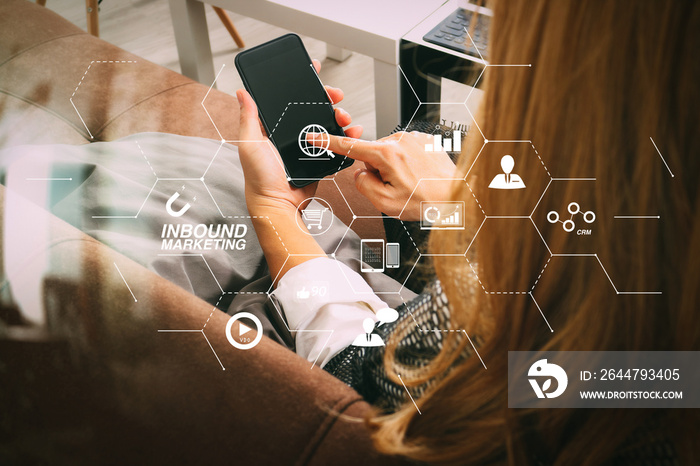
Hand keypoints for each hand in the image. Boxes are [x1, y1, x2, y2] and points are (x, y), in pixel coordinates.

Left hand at [236, 59, 361, 214]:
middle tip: (335, 95)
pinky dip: (347, 136)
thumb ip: (248, 118)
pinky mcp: (320, 157)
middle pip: (314, 106)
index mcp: (274, 126)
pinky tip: (352, 132)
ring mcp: (308, 145)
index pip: (289, 97)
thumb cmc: (259, 178)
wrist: (279, 205)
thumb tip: (242, 92)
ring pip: (328, 122)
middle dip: (327, 97)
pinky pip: (336, 142)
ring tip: (345, 117)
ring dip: (340, 115)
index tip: (312, 69)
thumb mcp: (250, 144)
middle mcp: (291, 132)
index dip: (302, 82)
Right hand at [316, 131, 457, 219]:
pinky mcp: (425, 139)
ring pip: (388, 152)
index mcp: (387, 154)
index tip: (313, 136)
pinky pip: (404, 150)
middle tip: (396, 187)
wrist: (457, 197)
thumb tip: (360, 174)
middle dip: (377, 170)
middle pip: (372, 154)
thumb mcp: (384, 203)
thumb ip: (363, 185)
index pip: (349, 147)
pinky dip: (407, 163)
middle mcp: (400, 140)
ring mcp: (414, 137)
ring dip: (393, 167)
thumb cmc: (426, 202)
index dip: (327, 142)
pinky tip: (419, 175)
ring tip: (412, 182)